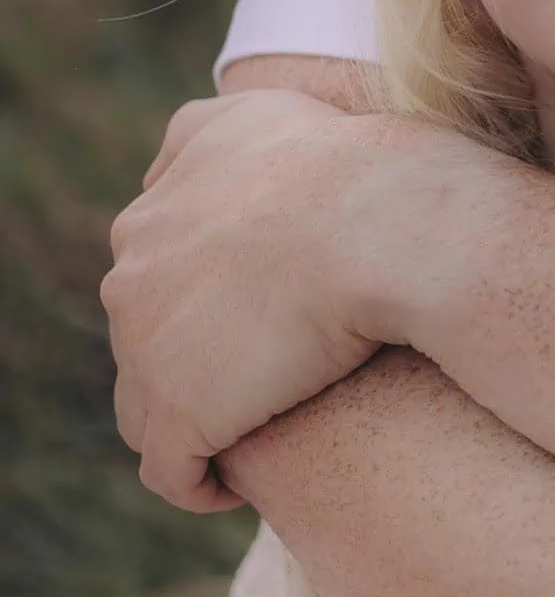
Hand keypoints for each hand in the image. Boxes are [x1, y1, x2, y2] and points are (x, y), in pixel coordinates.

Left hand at [103, 90, 418, 511]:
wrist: (380, 221)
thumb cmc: (350, 164)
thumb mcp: (259, 113)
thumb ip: (206, 134)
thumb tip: (176, 166)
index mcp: (151, 214)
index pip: (153, 274)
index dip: (204, 301)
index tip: (258, 317)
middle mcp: (132, 274)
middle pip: (143, 339)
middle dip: (191, 359)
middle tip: (263, 375)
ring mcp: (147, 348)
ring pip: (144, 408)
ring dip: (187, 423)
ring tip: (247, 433)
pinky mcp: (180, 414)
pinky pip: (168, 470)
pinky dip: (196, 481)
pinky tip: (236, 483)